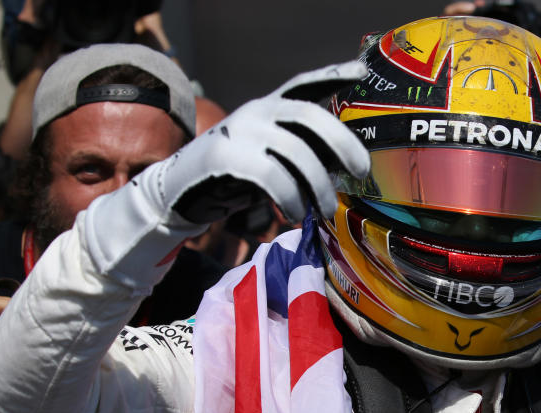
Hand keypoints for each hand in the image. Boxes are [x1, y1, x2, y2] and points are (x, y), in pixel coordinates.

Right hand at [158, 61, 370, 224]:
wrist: (180, 192)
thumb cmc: (235, 178)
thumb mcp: (274, 160)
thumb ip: (305, 155)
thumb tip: (346, 164)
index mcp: (270, 107)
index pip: (305, 84)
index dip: (333, 75)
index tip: (361, 71)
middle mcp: (257, 111)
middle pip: (310, 115)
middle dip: (343, 143)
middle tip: (361, 172)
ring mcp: (240, 130)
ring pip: (297, 151)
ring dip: (319, 186)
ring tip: (326, 210)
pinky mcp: (224, 156)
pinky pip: (272, 175)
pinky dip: (291, 197)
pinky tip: (296, 214)